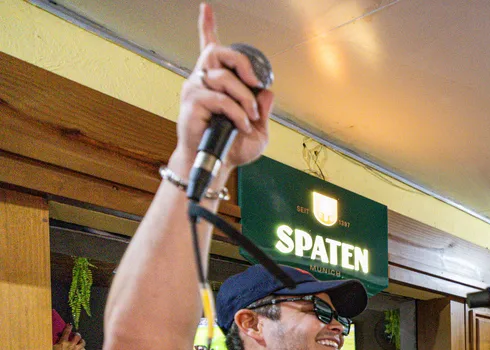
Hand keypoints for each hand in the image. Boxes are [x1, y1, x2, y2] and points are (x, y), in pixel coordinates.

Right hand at [173, 4, 274, 176]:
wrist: (219, 163)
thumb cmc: (234, 144)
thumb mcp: (259, 126)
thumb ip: (263, 107)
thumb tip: (266, 91)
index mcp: (217, 81)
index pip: (210, 46)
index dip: (207, 25)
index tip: (206, 7)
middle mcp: (202, 80)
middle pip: (217, 52)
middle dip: (241, 62)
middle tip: (255, 83)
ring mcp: (195, 90)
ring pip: (223, 78)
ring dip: (244, 98)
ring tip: (250, 116)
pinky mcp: (192, 103)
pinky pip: (221, 99)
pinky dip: (237, 112)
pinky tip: (240, 124)